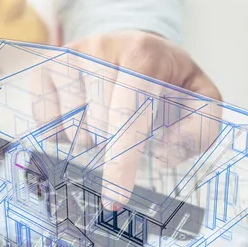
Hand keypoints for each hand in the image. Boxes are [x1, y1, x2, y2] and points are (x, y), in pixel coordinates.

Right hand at [34, 31, 223, 209]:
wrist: (138, 47)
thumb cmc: (169, 81)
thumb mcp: (201, 98)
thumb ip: (201, 129)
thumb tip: (163, 154)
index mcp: (143, 54)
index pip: (127, 115)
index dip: (121, 161)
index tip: (115, 199)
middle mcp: (100, 48)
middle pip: (99, 128)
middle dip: (115, 145)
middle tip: (132, 127)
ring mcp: (69, 55)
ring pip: (72, 128)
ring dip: (91, 138)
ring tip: (108, 117)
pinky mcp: (45, 67)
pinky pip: (46, 123)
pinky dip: (64, 133)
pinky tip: (83, 116)